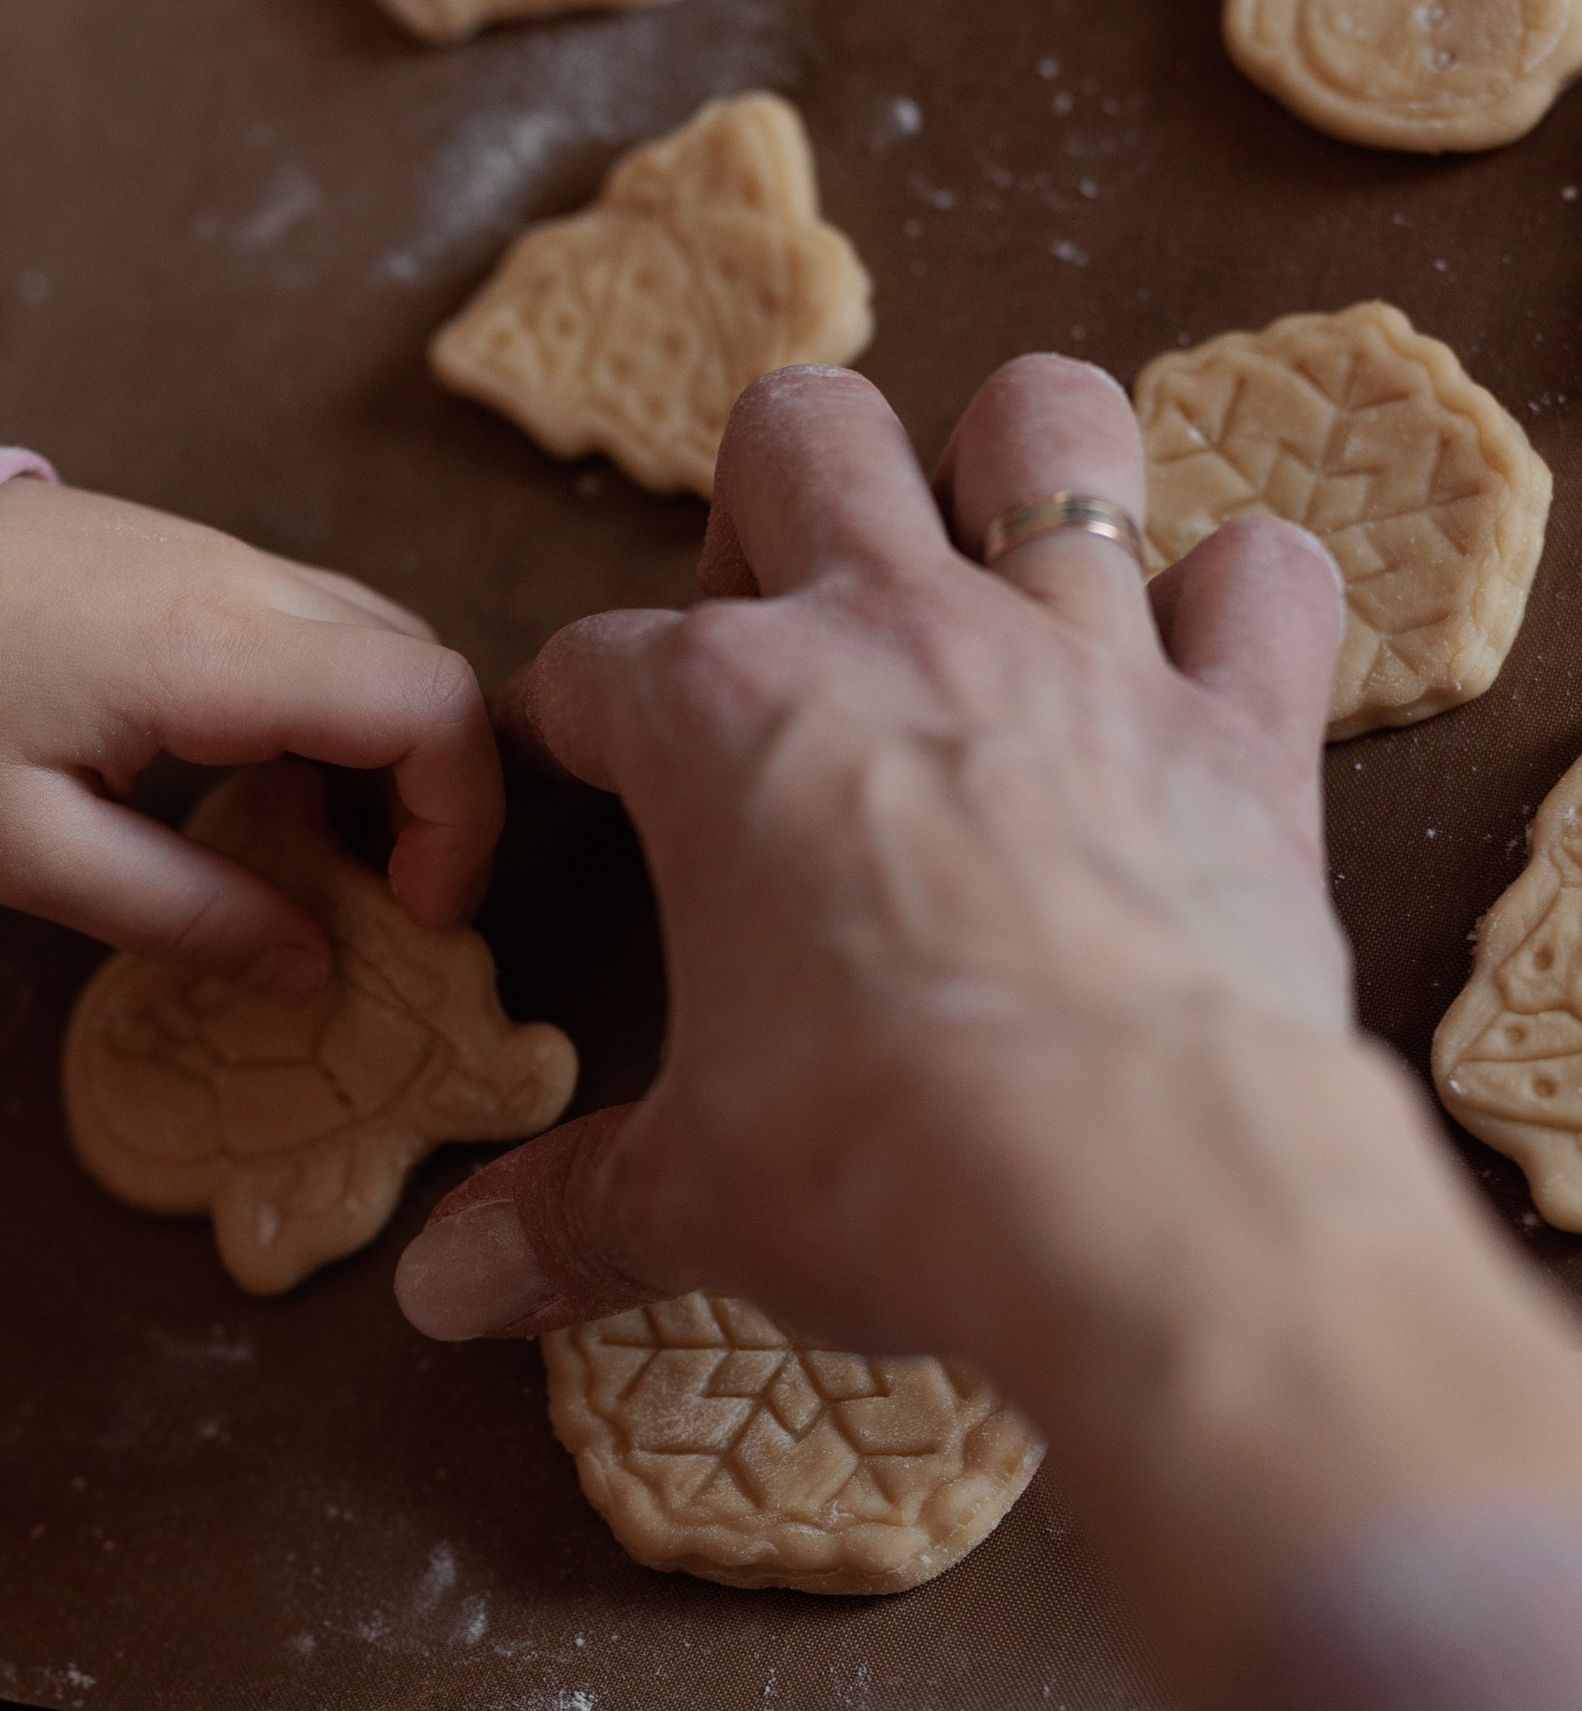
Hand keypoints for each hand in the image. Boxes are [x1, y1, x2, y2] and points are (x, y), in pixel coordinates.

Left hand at [0, 479, 500, 995]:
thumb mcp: (30, 852)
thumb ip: (184, 914)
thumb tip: (312, 970)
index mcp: (214, 651)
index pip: (429, 703)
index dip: (460, 815)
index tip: (411, 909)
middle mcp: (242, 579)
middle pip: (426, 668)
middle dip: (440, 794)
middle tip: (382, 900)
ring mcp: (220, 554)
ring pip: (381, 641)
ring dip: (392, 751)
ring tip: (330, 856)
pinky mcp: (190, 557)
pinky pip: (318, 626)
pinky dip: (340, 711)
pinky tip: (271, 787)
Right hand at [391, 354, 1348, 1360]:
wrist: (1138, 1193)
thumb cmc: (889, 1168)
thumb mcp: (693, 1197)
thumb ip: (567, 1211)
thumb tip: (444, 1286)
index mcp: (721, 721)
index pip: (595, 666)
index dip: (572, 713)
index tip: (575, 760)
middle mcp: (894, 635)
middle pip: (800, 434)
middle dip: (775, 495)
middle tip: (782, 617)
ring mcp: (1080, 658)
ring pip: (1047, 424)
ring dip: (1018, 463)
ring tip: (996, 551)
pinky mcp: (1239, 728)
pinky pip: (1266, 579)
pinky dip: (1241, 602)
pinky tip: (1203, 657)